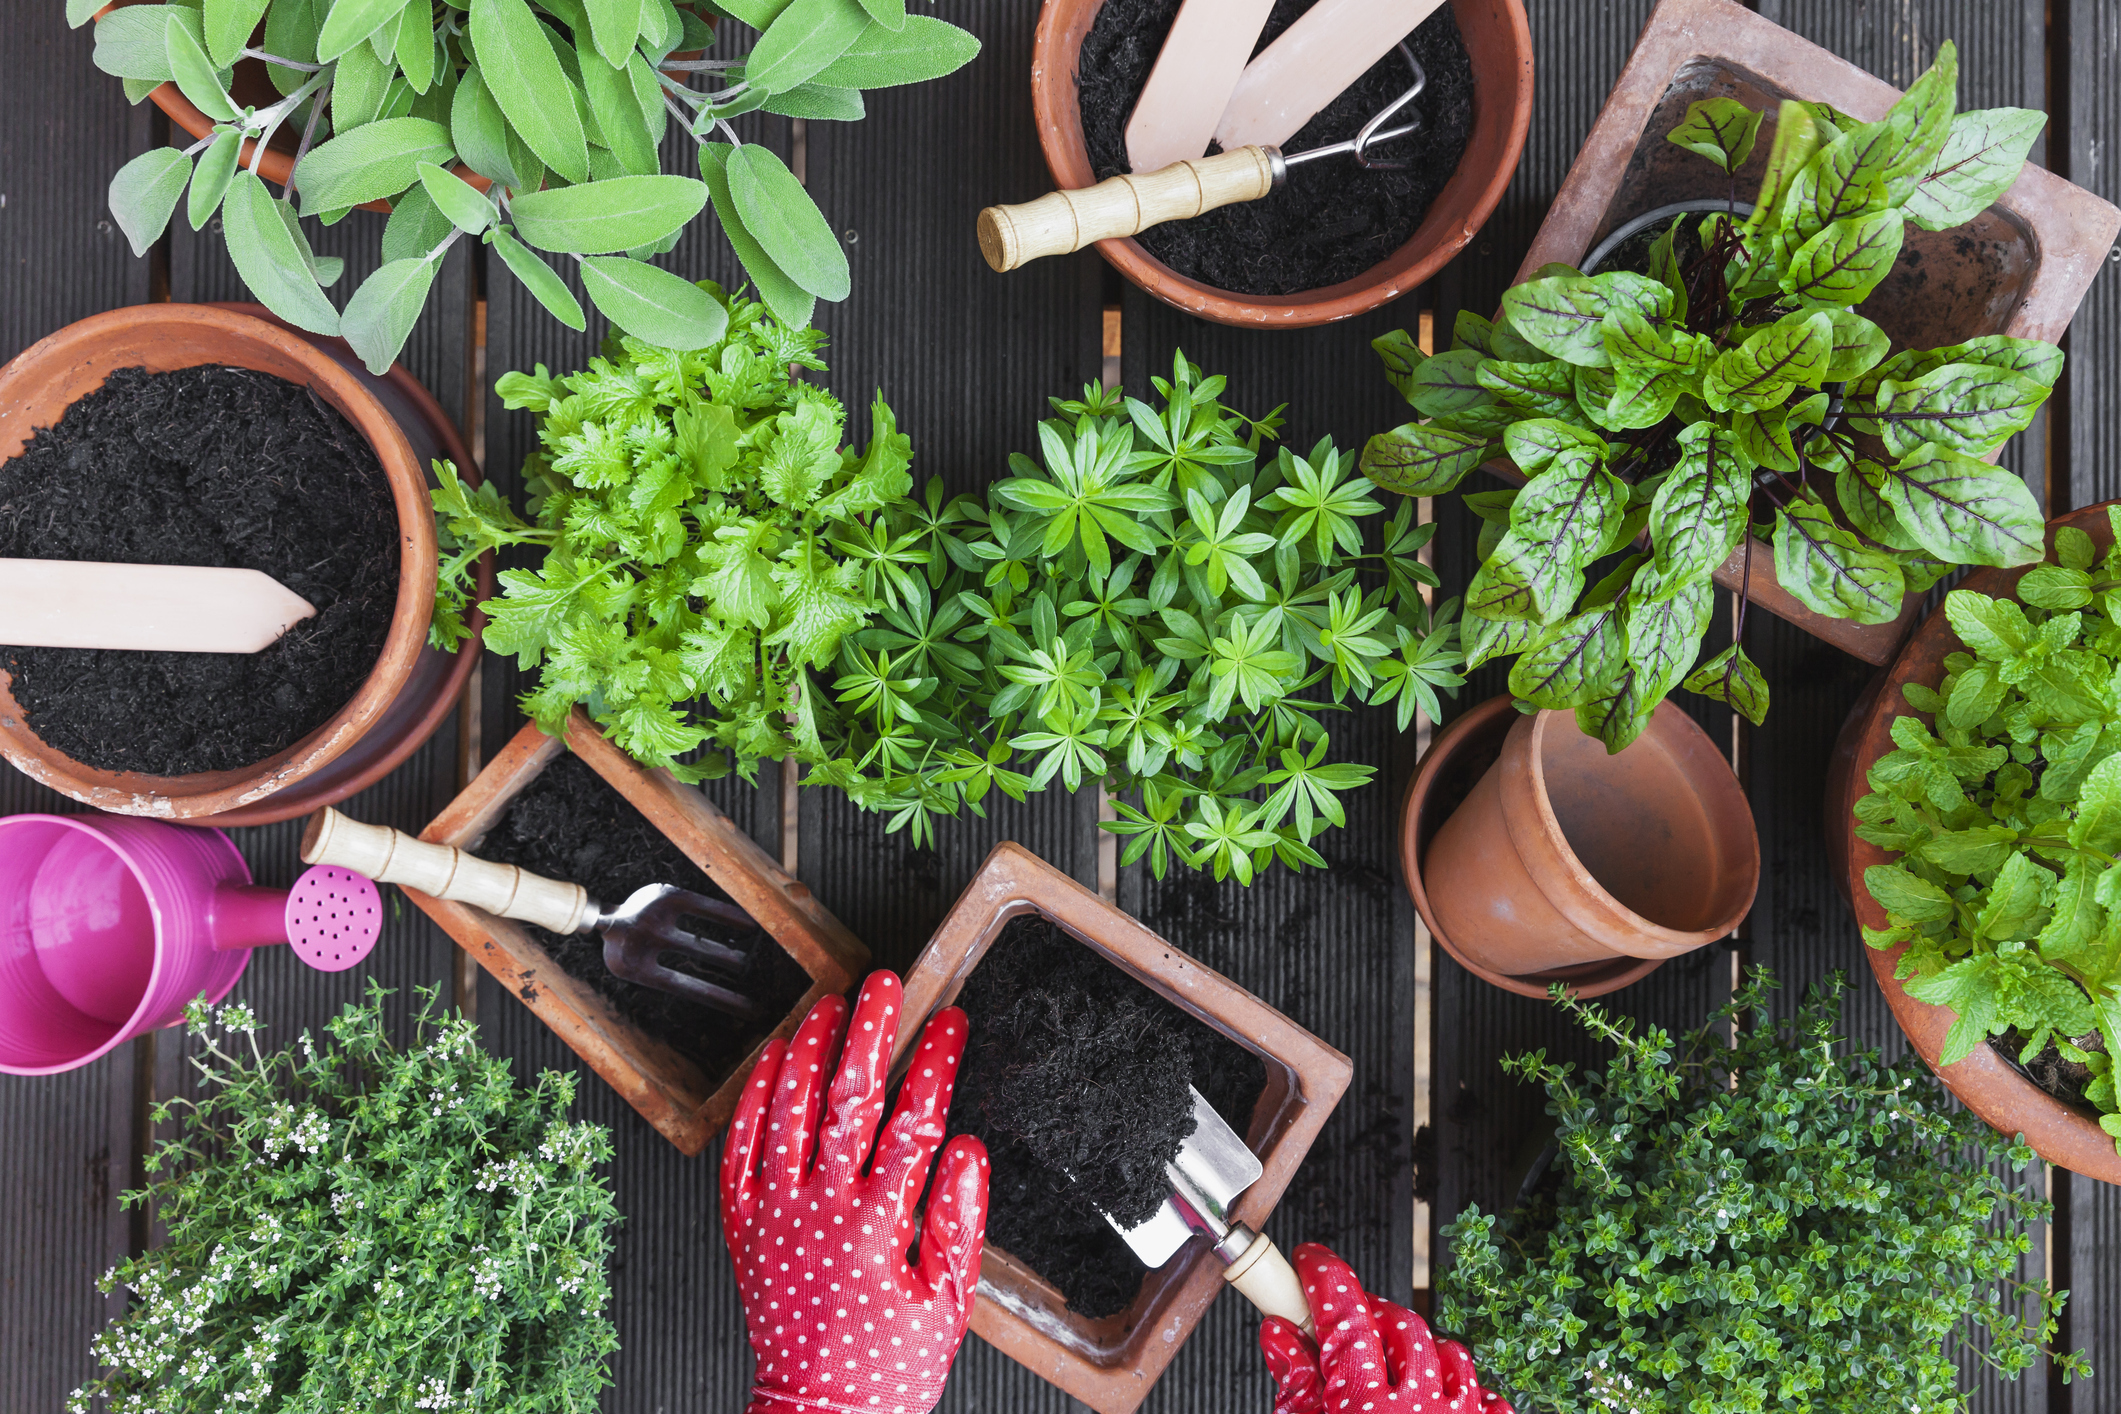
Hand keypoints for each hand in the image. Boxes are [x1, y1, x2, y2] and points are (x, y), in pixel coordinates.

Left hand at [722, 971, 989, 1413]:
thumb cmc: (890, 1365)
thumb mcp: (949, 1303)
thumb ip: (959, 1220)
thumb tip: (966, 1148)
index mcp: (878, 1226)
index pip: (912, 1121)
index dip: (934, 1063)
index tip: (950, 1023)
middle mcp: (820, 1210)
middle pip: (845, 1099)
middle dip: (867, 1032)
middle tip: (882, 985)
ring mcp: (774, 1214)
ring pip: (786, 1110)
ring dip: (808, 1049)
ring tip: (828, 1005)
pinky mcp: (742, 1225)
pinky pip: (739, 1147)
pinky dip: (754, 1097)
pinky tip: (772, 1059)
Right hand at [1258, 1243, 1513, 1413]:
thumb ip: (1294, 1381)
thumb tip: (1278, 1332)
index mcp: (1363, 1405)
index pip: (1343, 1313)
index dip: (1322, 1275)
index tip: (1309, 1259)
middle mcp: (1418, 1409)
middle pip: (1399, 1324)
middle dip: (1369, 1315)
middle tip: (1346, 1328)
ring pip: (1448, 1353)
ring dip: (1417, 1348)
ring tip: (1393, 1368)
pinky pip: (1487, 1396)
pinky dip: (1463, 1388)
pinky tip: (1439, 1397)